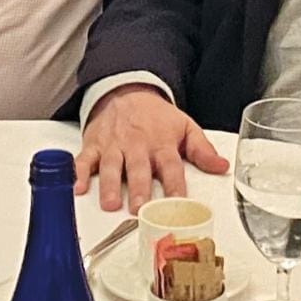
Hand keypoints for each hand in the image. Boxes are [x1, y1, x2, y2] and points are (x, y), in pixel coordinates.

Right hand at [75, 85, 229, 212]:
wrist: (126, 91)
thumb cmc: (156, 117)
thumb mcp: (185, 127)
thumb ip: (202, 150)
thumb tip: (222, 166)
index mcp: (162, 143)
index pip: (171, 167)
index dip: (175, 185)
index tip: (178, 202)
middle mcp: (137, 145)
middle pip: (139, 169)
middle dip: (139, 189)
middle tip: (140, 209)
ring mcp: (114, 145)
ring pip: (112, 166)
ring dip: (110, 185)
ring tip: (111, 204)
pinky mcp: (94, 145)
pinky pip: (84, 159)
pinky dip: (79, 173)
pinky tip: (78, 188)